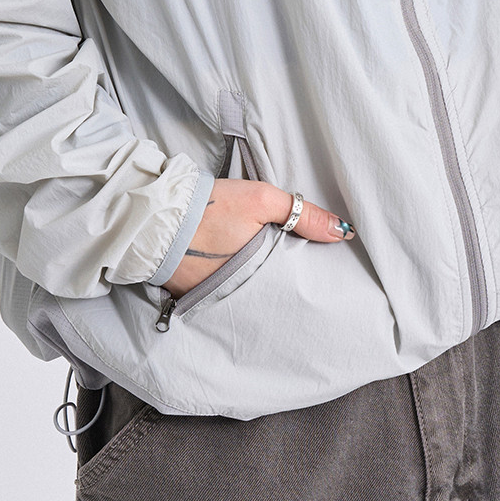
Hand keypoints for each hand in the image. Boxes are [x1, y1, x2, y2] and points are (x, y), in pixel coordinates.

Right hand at [162, 177, 355, 297]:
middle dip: (282, 288)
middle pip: (270, 294)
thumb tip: (342, 232)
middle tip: (294, 279)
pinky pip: (219, 296)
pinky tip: (233, 276)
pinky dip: (227, 288)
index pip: (292, 285)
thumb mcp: (261, 200)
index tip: (316, 272)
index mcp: (259, 275)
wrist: (157, 215)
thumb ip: (303, 214)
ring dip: (254, 289)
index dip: (304, 277)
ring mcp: (213, 300)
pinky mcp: (192, 298)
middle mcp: (237, 296)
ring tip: (266, 279)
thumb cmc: (211, 206)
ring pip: (245, 296)